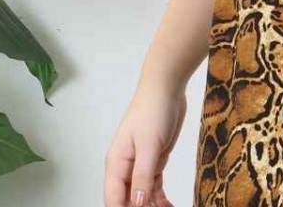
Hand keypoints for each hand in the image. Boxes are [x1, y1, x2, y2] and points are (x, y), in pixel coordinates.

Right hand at [104, 79, 185, 206]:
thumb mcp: (149, 145)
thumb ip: (143, 175)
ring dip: (151, 206)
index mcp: (116, 164)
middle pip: (127, 200)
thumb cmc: (153, 111)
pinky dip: (160, 198)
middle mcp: (125, 167)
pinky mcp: (154, 160)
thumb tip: (137, 203)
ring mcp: (139, 164)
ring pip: (141, 195)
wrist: (167, 87)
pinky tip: (168, 206)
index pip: (114, 199)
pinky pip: (154, 185)